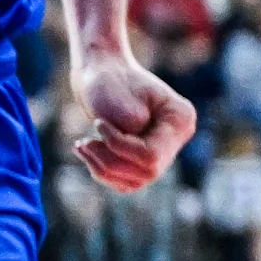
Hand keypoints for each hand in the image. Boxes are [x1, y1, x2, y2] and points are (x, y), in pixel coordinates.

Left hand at [71, 48, 193, 193]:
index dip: (119, 146)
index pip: (152, 154)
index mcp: (180, 119)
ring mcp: (163, 153)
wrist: (101, 78)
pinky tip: (87, 152)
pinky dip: (101, 171)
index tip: (97, 124)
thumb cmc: (108, 82)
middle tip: (82, 142)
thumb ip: (131, 126)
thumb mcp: (116, 98)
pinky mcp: (143, 162)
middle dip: (109, 159)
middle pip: (146, 171)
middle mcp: (177, 139)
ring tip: (81, 145)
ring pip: (135, 181)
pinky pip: (124, 183)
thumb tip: (139, 153)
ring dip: (101, 167)